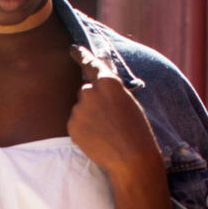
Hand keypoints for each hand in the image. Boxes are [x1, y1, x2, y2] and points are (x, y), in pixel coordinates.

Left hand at [67, 46, 162, 187]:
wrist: (131, 159)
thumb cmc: (136, 130)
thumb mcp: (127, 101)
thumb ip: (109, 89)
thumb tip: (95, 83)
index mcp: (108, 81)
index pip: (90, 63)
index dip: (81, 55)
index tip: (72, 49)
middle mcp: (89, 92)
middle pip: (85, 90)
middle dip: (93, 100)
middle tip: (109, 118)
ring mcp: (78, 110)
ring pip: (80, 108)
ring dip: (89, 116)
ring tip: (106, 131)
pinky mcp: (72, 126)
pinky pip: (76, 123)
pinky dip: (84, 130)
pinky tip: (98, 139)